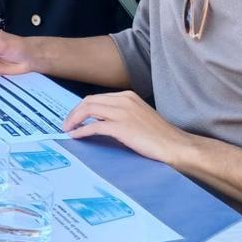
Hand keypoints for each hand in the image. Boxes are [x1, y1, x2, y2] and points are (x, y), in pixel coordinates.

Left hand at [63, 91, 197, 165]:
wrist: (175, 145)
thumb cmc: (159, 136)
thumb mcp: (138, 116)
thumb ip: (121, 114)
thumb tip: (98, 120)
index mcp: (128, 96)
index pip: (97, 97)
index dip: (82, 107)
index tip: (74, 117)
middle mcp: (124, 100)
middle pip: (89, 101)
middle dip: (74, 112)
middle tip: (66, 124)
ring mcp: (122, 112)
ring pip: (88, 110)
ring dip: (74, 120)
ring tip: (67, 129)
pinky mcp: (121, 127)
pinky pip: (94, 126)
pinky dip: (82, 131)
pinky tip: (76, 136)